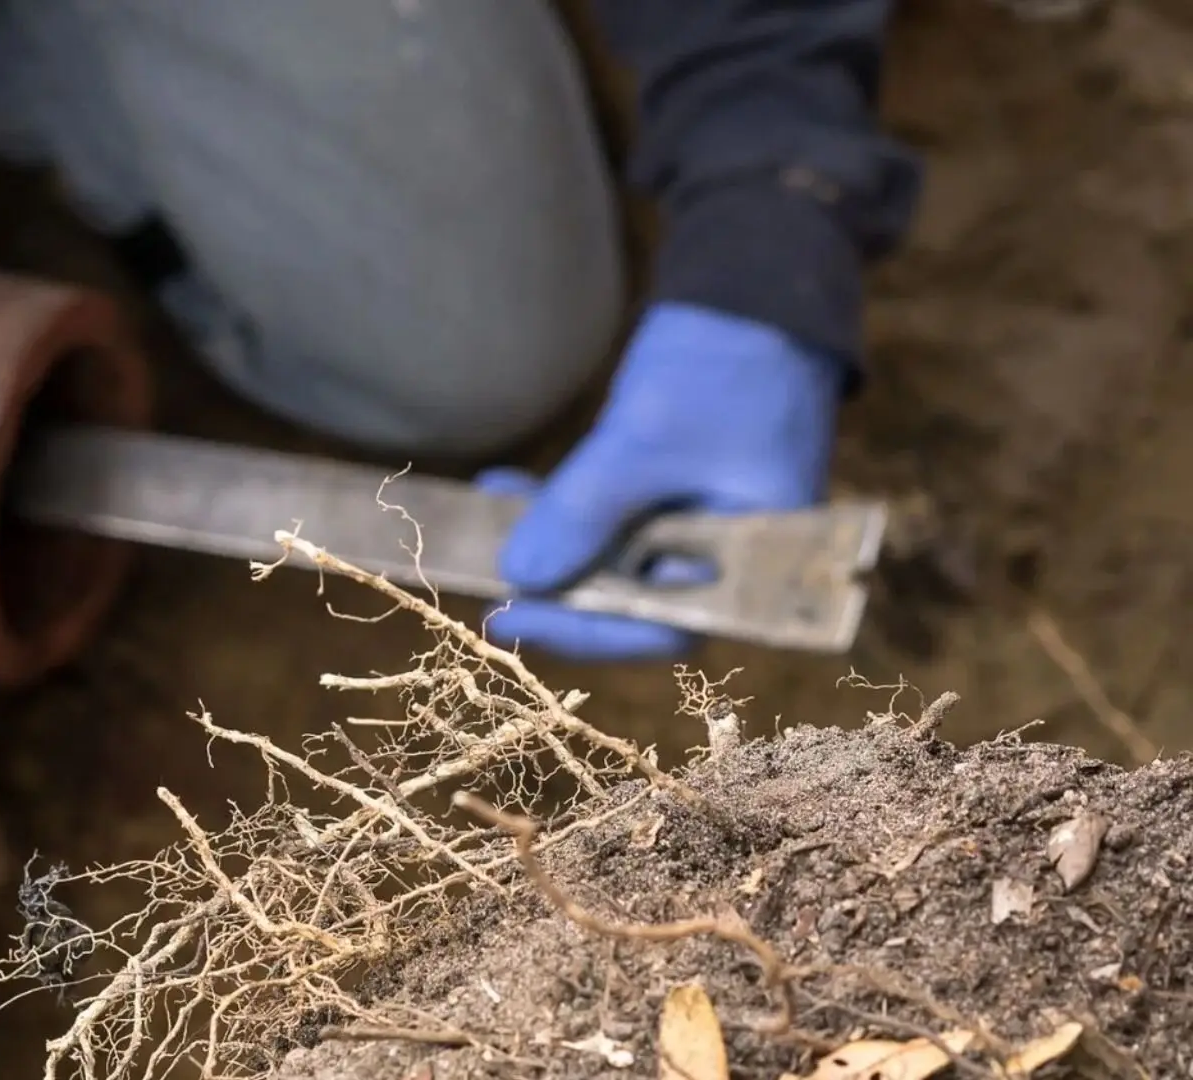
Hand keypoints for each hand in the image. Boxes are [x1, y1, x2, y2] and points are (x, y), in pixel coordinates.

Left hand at [476, 302, 844, 660]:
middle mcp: (728, 554)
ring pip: (614, 559)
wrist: (757, 285)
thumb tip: (521, 577)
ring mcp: (698, 520)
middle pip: (636, 602)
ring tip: (487, 522)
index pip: (667, 627)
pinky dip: (563, 509)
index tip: (514, 616)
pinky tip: (505, 489)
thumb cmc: (724, 366)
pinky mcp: (671, 488)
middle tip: (486, 584)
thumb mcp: (646, 440)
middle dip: (559, 591)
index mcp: (753, 560)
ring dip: (551, 545)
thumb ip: (586, 511)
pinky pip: (612, 517)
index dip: (587, 632)